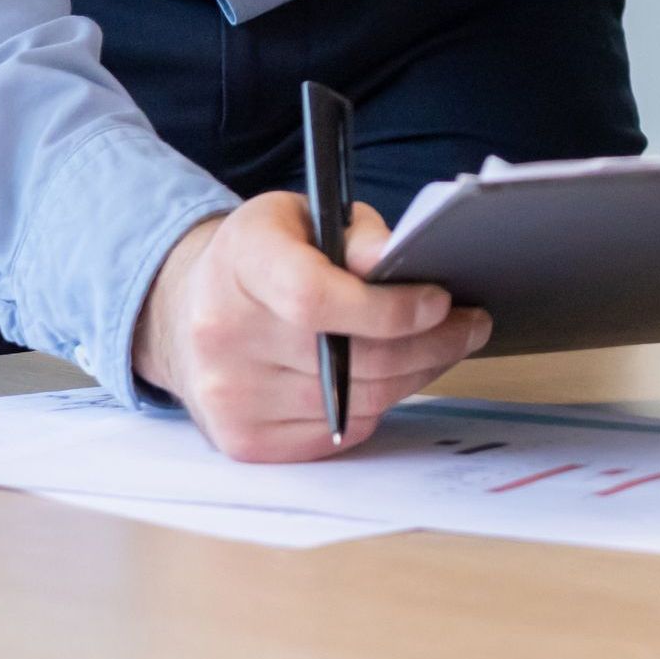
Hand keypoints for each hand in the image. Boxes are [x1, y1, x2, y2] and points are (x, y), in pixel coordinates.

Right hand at [129, 191, 492, 460]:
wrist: (187, 312)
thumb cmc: (265, 257)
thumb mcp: (304, 217)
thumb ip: (356, 234)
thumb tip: (394, 261)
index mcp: (239, 264)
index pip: (315, 298)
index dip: (388, 307)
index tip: (441, 301)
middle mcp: (223, 336)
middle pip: (350, 358)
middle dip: (430, 343)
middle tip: (472, 324)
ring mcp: (229, 397)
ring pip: (358, 399)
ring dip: (415, 374)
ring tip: (445, 346)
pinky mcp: (245, 441)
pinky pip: (341, 430)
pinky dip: (377, 403)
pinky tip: (390, 375)